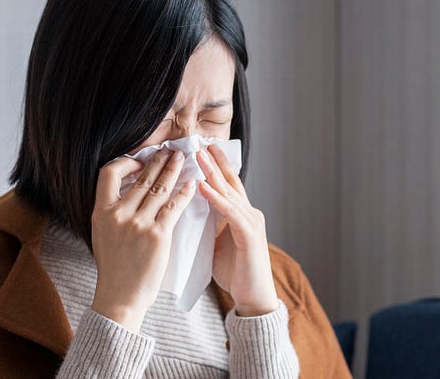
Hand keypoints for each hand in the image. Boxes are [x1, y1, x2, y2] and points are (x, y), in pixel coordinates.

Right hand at [89, 149, 196, 329]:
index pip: (108, 173)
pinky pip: (173, 207)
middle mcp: (118, 214)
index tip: (140, 160)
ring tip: (183, 160)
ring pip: (159, 187)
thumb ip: (112, 212)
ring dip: (173, 170)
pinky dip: (184, 193)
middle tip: (170, 151)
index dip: (125, 162)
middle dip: (158, 161)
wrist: (120, 297)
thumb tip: (128, 192)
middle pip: (141, 178)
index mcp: (101, 212)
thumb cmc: (114, 268)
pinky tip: (191, 185)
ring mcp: (138, 224)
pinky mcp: (157, 235)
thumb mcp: (102, 234)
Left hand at [197, 143, 277, 315]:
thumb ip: (207, 225)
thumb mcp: (216, 243)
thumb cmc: (235, 272)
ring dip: (212, 173)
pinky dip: (216, 199)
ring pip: (229, 192)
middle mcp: (249, 213)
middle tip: (199, 141)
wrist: (253, 297)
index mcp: (240, 214)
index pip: (225, 184)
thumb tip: (185, 212)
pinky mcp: (250, 235)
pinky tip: (203, 187)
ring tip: (198, 156)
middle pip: (229, 181)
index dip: (213, 166)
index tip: (199, 149)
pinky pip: (230, 212)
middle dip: (213, 161)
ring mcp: (252, 222)